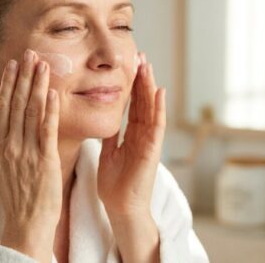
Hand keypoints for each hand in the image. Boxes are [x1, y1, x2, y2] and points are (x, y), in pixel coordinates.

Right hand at [0, 49, 60, 262]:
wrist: (26, 223)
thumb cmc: (16, 194)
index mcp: (0, 145)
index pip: (3, 108)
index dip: (9, 84)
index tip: (14, 65)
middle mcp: (10, 145)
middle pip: (16, 104)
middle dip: (23, 77)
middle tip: (29, 53)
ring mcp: (26, 152)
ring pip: (31, 112)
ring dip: (36, 86)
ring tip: (42, 64)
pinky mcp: (44, 160)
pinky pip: (46, 130)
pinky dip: (49, 110)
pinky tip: (53, 92)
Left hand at [97, 52, 165, 216]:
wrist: (120, 207)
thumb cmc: (115, 183)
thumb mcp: (108, 153)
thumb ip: (110, 135)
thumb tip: (105, 119)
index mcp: (131, 134)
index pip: (133, 105)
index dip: (131, 85)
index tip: (128, 66)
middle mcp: (142, 134)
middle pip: (143, 101)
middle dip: (141, 79)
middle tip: (139, 56)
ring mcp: (149, 141)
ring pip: (151, 108)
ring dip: (150, 87)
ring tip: (148, 66)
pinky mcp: (152, 150)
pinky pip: (157, 126)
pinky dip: (158, 109)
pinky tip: (159, 92)